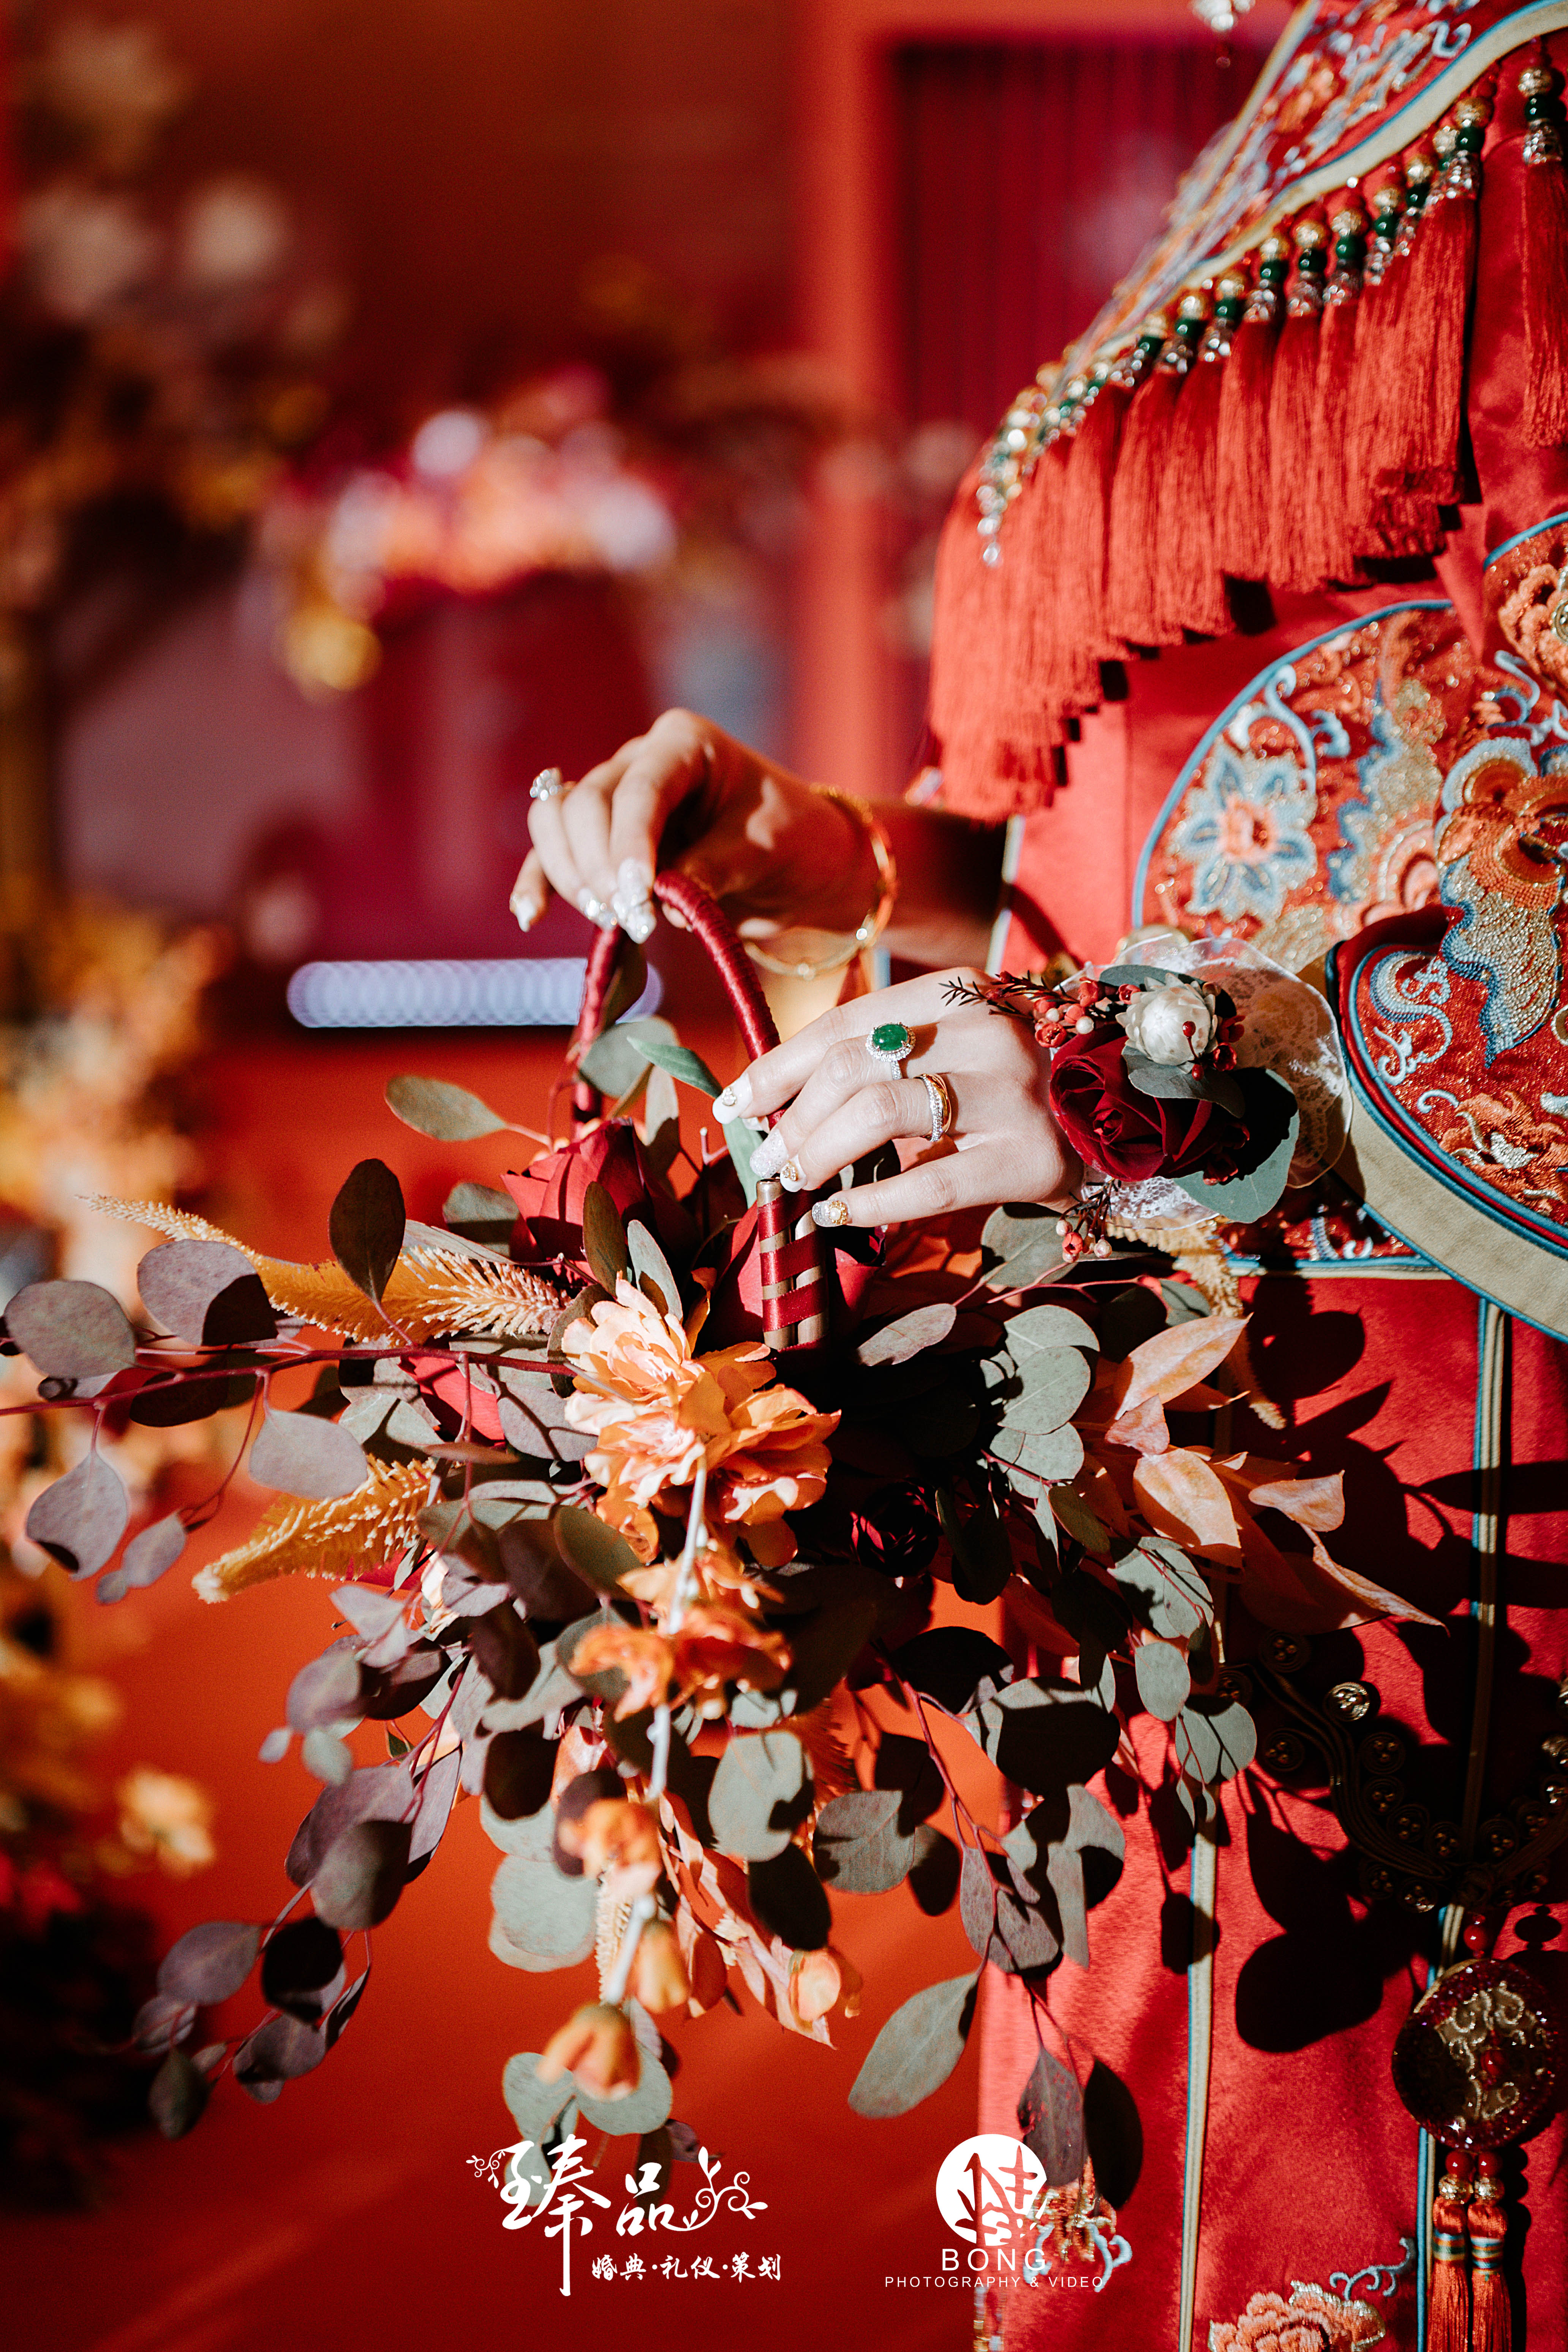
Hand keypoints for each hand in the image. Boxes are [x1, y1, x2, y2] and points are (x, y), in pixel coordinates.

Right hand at [511, 708, 875, 944]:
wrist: (799, 863)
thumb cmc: (791, 840)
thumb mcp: (766, 849)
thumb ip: (714, 869)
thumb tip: (664, 903)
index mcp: (684, 743)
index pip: (639, 788)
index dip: (629, 843)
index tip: (637, 896)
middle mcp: (639, 761)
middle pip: (585, 803)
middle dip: (599, 865)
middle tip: (633, 917)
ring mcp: (614, 799)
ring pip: (556, 822)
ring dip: (571, 873)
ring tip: (609, 918)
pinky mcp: (603, 842)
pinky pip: (553, 854)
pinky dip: (540, 881)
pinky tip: (530, 914)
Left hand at [716, 969, 1080, 1227]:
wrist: (1122, 1115)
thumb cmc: (1013, 1084)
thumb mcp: (955, 1045)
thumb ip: (885, 1056)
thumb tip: (781, 1101)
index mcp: (960, 993)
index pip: (844, 1023)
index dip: (779, 1066)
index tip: (738, 1102)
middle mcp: (987, 1033)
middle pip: (853, 1067)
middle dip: (792, 1117)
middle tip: (767, 1155)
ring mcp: (1010, 1094)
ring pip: (881, 1115)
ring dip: (818, 1152)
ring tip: (794, 1179)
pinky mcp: (1029, 1158)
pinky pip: (928, 1183)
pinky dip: (869, 1203)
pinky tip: (838, 1215)